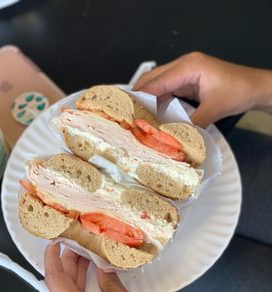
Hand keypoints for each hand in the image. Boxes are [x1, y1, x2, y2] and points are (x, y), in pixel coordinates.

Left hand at [44, 244, 271, 291]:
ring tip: (84, 257)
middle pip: (61, 289)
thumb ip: (110, 283)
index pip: (56, 282)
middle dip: (67, 264)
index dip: (53, 259)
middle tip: (76, 244)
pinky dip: (80, 291)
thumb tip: (102, 268)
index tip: (54, 243)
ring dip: (74, 277)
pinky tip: (90, 279)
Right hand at [133, 52, 271, 126]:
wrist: (254, 87)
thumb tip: (172, 136)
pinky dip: (159, 101)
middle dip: (139, 95)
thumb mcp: (214, 109)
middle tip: (128, 113)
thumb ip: (191, 123)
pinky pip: (168, 89)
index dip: (141, 96)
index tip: (128, 110)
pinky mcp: (188, 80)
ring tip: (137, 115)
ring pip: (158, 84)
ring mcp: (185, 72)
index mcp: (189, 66)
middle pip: (153, 78)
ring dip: (148, 99)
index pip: (158, 81)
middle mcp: (184, 65)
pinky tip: (154, 113)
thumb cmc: (239, 90)